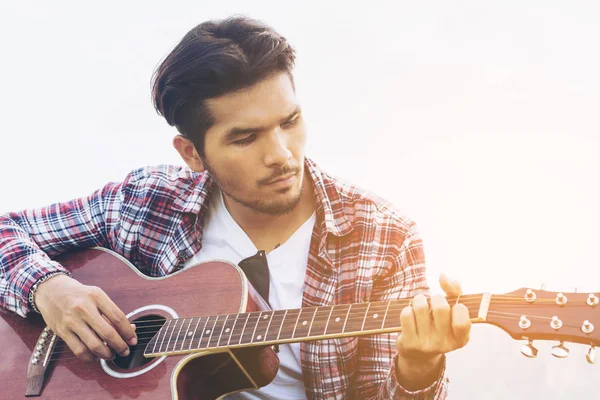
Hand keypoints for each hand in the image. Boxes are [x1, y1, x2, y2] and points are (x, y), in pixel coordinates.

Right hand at [34, 274, 136, 361]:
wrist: (51, 290)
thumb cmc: (79, 294)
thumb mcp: (97, 296)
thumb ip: (111, 313)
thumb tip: (130, 329)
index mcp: (97, 296)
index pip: (118, 317)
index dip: (128, 332)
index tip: (133, 340)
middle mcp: (84, 308)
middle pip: (108, 333)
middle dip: (120, 346)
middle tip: (125, 351)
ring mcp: (72, 320)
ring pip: (93, 345)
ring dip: (106, 354)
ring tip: (111, 355)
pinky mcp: (62, 331)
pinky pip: (79, 350)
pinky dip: (90, 357)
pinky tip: (96, 356)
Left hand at [394, 274, 470, 389]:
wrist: (418, 355)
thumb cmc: (438, 326)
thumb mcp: (452, 313)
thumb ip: (454, 291)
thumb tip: (443, 276)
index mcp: (461, 338)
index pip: (462, 317)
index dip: (457, 306)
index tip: (453, 306)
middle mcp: (445, 344)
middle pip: (440, 307)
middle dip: (436, 298)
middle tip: (433, 302)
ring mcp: (426, 345)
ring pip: (421, 307)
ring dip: (419, 300)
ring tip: (420, 304)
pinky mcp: (410, 343)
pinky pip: (406, 314)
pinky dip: (407, 309)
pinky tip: (411, 315)